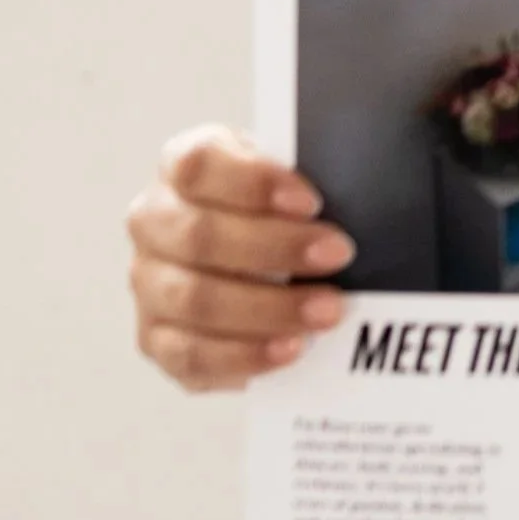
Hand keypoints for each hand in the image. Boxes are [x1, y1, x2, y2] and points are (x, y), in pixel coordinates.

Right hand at [126, 127, 355, 393]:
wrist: (264, 267)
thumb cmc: (285, 217)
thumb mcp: (297, 186)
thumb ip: (321, 179)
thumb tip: (369, 192)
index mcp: (184, 167)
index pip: (199, 164)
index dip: (252, 183)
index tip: (310, 201)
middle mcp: (155, 221)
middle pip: (198, 235)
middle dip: (275, 248)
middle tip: (337, 255)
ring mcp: (149, 283)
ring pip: (194, 299)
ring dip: (267, 308)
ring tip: (327, 312)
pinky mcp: (157, 339)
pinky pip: (191, 355)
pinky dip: (244, 355)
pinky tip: (290, 349)